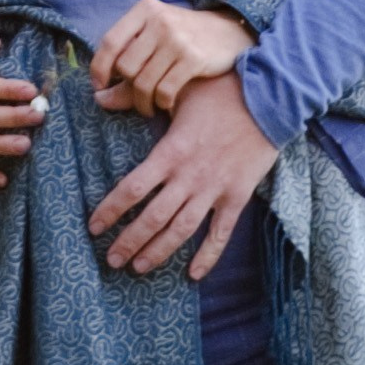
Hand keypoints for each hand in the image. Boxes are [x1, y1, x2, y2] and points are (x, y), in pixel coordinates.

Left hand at [87, 72, 277, 279]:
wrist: (269, 99)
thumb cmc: (221, 91)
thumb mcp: (176, 91)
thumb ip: (136, 97)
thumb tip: (99, 98)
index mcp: (170, 152)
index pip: (132, 189)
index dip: (110, 211)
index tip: (94, 226)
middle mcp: (189, 176)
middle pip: (152, 218)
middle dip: (129, 241)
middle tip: (112, 259)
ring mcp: (214, 189)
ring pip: (181, 230)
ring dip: (158, 252)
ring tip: (138, 268)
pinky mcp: (237, 195)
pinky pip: (221, 232)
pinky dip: (208, 256)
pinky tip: (193, 274)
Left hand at [90, 0, 254, 115]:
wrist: (231, 33)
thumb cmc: (184, 39)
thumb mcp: (154, 40)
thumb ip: (126, 65)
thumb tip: (99, 99)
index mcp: (145, 9)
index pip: (110, 42)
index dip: (99, 68)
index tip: (99, 86)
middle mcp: (160, 21)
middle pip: (126, 66)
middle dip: (127, 89)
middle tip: (136, 97)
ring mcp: (177, 39)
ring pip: (144, 82)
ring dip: (143, 102)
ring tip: (149, 106)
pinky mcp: (194, 58)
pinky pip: (165, 90)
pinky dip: (162, 102)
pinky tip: (166, 102)